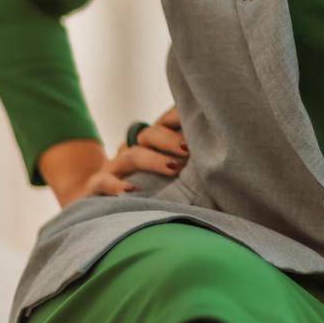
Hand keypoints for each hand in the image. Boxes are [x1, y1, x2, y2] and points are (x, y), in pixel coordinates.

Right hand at [59, 105, 189, 206]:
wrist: (94, 204)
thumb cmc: (145, 194)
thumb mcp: (168, 182)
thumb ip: (190, 172)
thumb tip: (228, 172)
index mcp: (149, 145)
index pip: (164, 123)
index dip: (178, 118)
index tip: (198, 119)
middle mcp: (130, 150)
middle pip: (148, 134)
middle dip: (169, 139)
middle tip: (189, 149)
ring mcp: (112, 167)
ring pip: (130, 154)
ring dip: (152, 159)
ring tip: (172, 167)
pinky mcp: (94, 187)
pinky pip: (102, 181)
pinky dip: (115, 185)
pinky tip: (130, 192)